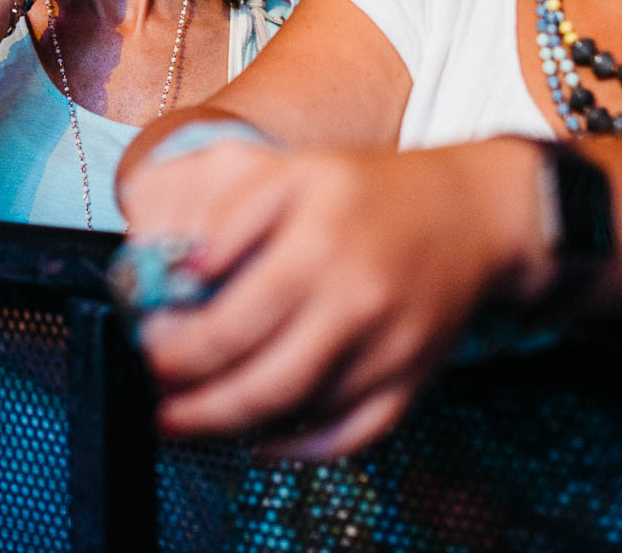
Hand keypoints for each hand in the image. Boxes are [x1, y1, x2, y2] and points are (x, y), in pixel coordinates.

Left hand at [122, 141, 529, 459]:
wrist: (471, 213)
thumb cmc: (369, 190)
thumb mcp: (296, 173)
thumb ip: (233, 215)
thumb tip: (183, 270)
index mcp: (318, 247)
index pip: (233, 322)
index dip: (181, 351)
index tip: (150, 354)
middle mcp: (356, 303)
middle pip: (266, 382)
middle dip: (201, 406)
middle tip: (163, 405)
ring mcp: (389, 348)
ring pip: (305, 414)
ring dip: (241, 428)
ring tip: (195, 419)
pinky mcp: (412, 379)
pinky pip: (355, 434)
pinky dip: (304, 449)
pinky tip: (262, 441)